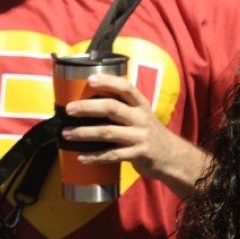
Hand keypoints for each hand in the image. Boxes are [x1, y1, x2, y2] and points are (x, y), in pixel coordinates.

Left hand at [60, 73, 195, 184]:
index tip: (90, 80)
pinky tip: (81, 158)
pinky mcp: (139, 154)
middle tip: (69, 109)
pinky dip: (95, 157)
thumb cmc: (147, 132)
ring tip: (66, 134)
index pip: (126, 88)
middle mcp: (141, 118)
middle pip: (112, 108)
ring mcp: (140, 137)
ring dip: (84, 133)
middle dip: (88, 107)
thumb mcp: (140, 115)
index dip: (109, 82)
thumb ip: (121, 108)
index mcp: (141, 105)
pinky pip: (112, 155)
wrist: (173, 157)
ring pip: (108, 132)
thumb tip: (85, 102)